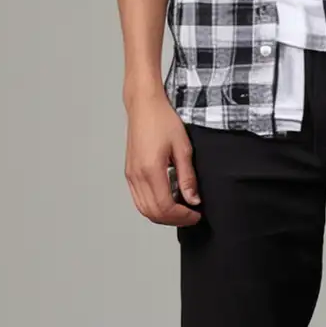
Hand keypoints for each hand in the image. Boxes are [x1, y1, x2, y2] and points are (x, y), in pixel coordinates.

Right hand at [124, 86, 203, 225]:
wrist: (144, 106)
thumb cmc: (163, 120)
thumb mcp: (183, 147)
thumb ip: (187, 176)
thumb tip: (193, 199)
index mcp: (151, 170)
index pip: (165, 207)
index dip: (182, 216)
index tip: (196, 214)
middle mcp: (137, 176)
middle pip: (153, 213)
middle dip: (174, 219)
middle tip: (191, 215)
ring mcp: (131, 175)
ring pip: (144, 209)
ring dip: (163, 215)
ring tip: (181, 210)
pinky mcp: (129, 173)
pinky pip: (139, 199)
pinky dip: (153, 205)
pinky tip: (167, 199)